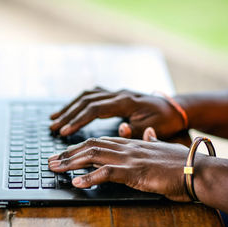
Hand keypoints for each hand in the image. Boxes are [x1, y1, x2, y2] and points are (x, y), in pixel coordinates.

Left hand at [49, 127, 197, 201]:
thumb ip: (150, 140)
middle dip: (67, 153)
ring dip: (70, 162)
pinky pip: (106, 173)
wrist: (199, 170)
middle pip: (90, 145)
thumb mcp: (162, 148)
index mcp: (131, 143)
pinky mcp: (135, 171)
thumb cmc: (182, 163)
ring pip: (93, 155)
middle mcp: (127, 147)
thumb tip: (144, 133)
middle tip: (50, 161)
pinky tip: (76, 182)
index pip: (99, 141)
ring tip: (54, 168)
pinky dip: (89, 178)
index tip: (65, 153)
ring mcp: (130, 158)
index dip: (79, 146)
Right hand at [50, 87, 184, 139]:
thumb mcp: (154, 129)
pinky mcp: (116, 95)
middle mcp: (119, 93)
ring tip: (54, 119)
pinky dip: (78, 102)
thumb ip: (137, 132)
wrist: (175, 109)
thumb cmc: (165, 121)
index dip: (77, 120)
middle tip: (52, 127)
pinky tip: (70, 110)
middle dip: (67, 114)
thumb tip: (120, 130)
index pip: (95, 109)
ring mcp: (116, 92)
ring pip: (87, 95)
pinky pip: (92, 95)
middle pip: (86, 100)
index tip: (64, 132)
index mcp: (126, 101)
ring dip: (69, 106)